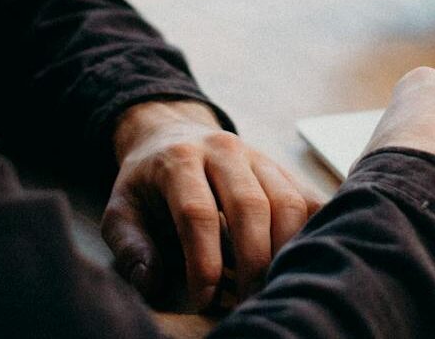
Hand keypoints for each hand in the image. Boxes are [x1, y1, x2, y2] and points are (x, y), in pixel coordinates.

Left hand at [103, 101, 322, 310]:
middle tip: (248, 300)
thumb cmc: (146, 184)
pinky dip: (314, 231)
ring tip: (274, 286)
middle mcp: (223, 150)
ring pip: (287, 201)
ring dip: (286, 250)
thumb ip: (130, 246)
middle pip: (250, 206)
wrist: (172, 135)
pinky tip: (301, 260)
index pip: (197, 213)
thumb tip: (151, 282)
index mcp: (179, 160)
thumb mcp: (120, 210)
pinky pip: (309, 198)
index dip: (204, 262)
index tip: (204, 298)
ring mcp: (259, 156)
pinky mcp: (282, 168)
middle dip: (252, 262)